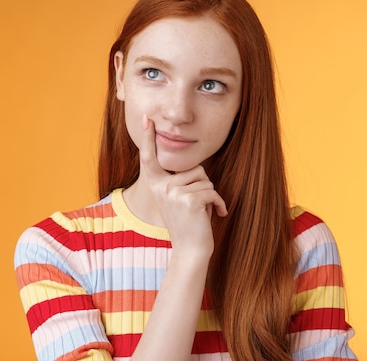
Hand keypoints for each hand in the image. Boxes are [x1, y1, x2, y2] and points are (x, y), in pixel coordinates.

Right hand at [139, 115, 226, 256]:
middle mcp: (161, 186)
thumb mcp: (178, 198)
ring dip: (210, 196)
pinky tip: (216, 214)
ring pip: (206, 180)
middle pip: (195, 168)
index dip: (148, 137)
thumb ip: (180, 181)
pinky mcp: (189, 200)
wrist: (191, 250)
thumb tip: (195, 167)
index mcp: (156, 183)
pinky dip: (219, 204)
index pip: (150, 157)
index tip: (146, 118)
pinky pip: (212, 192)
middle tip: (196, 206)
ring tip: (201, 212)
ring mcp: (174, 193)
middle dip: (203, 185)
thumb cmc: (188, 222)